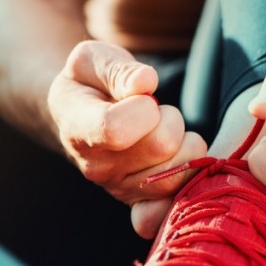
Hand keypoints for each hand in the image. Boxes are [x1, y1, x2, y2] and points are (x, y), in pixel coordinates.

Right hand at [48, 40, 206, 236]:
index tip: (141, 94)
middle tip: (155, 111)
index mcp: (79, 128)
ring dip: (184, 144)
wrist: (79, 114)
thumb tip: (145, 83)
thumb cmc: (88, 82)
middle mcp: (97, 167)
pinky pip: (173, 206)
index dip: (143, 107)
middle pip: (161, 146)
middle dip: (170, 118)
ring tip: (162, 131)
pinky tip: (177, 160)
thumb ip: (116, 69)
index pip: (117, 129)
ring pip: (178, 172)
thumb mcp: (90, 59)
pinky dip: (186, 183)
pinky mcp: (140, 202)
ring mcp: (119, 188)